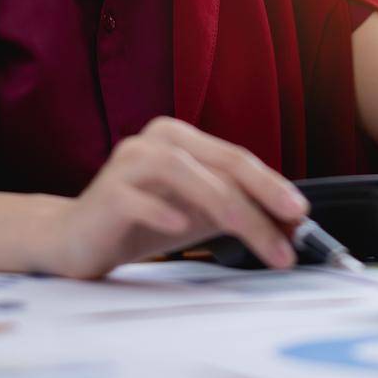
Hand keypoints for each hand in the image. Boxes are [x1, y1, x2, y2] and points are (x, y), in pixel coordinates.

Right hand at [36, 117, 309, 279]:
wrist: (76, 239)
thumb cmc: (141, 222)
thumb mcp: (198, 215)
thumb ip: (237, 211)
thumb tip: (290, 224)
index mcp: (180, 139)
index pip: (236, 159)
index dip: (272, 184)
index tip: (301, 215)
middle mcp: (155, 141)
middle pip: (218, 162)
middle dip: (260, 196)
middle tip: (290, 226)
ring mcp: (127, 164)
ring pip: (183, 172)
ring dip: (224, 205)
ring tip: (250, 232)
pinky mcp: (104, 194)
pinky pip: (135, 198)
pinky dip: (161, 210)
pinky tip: (181, 226)